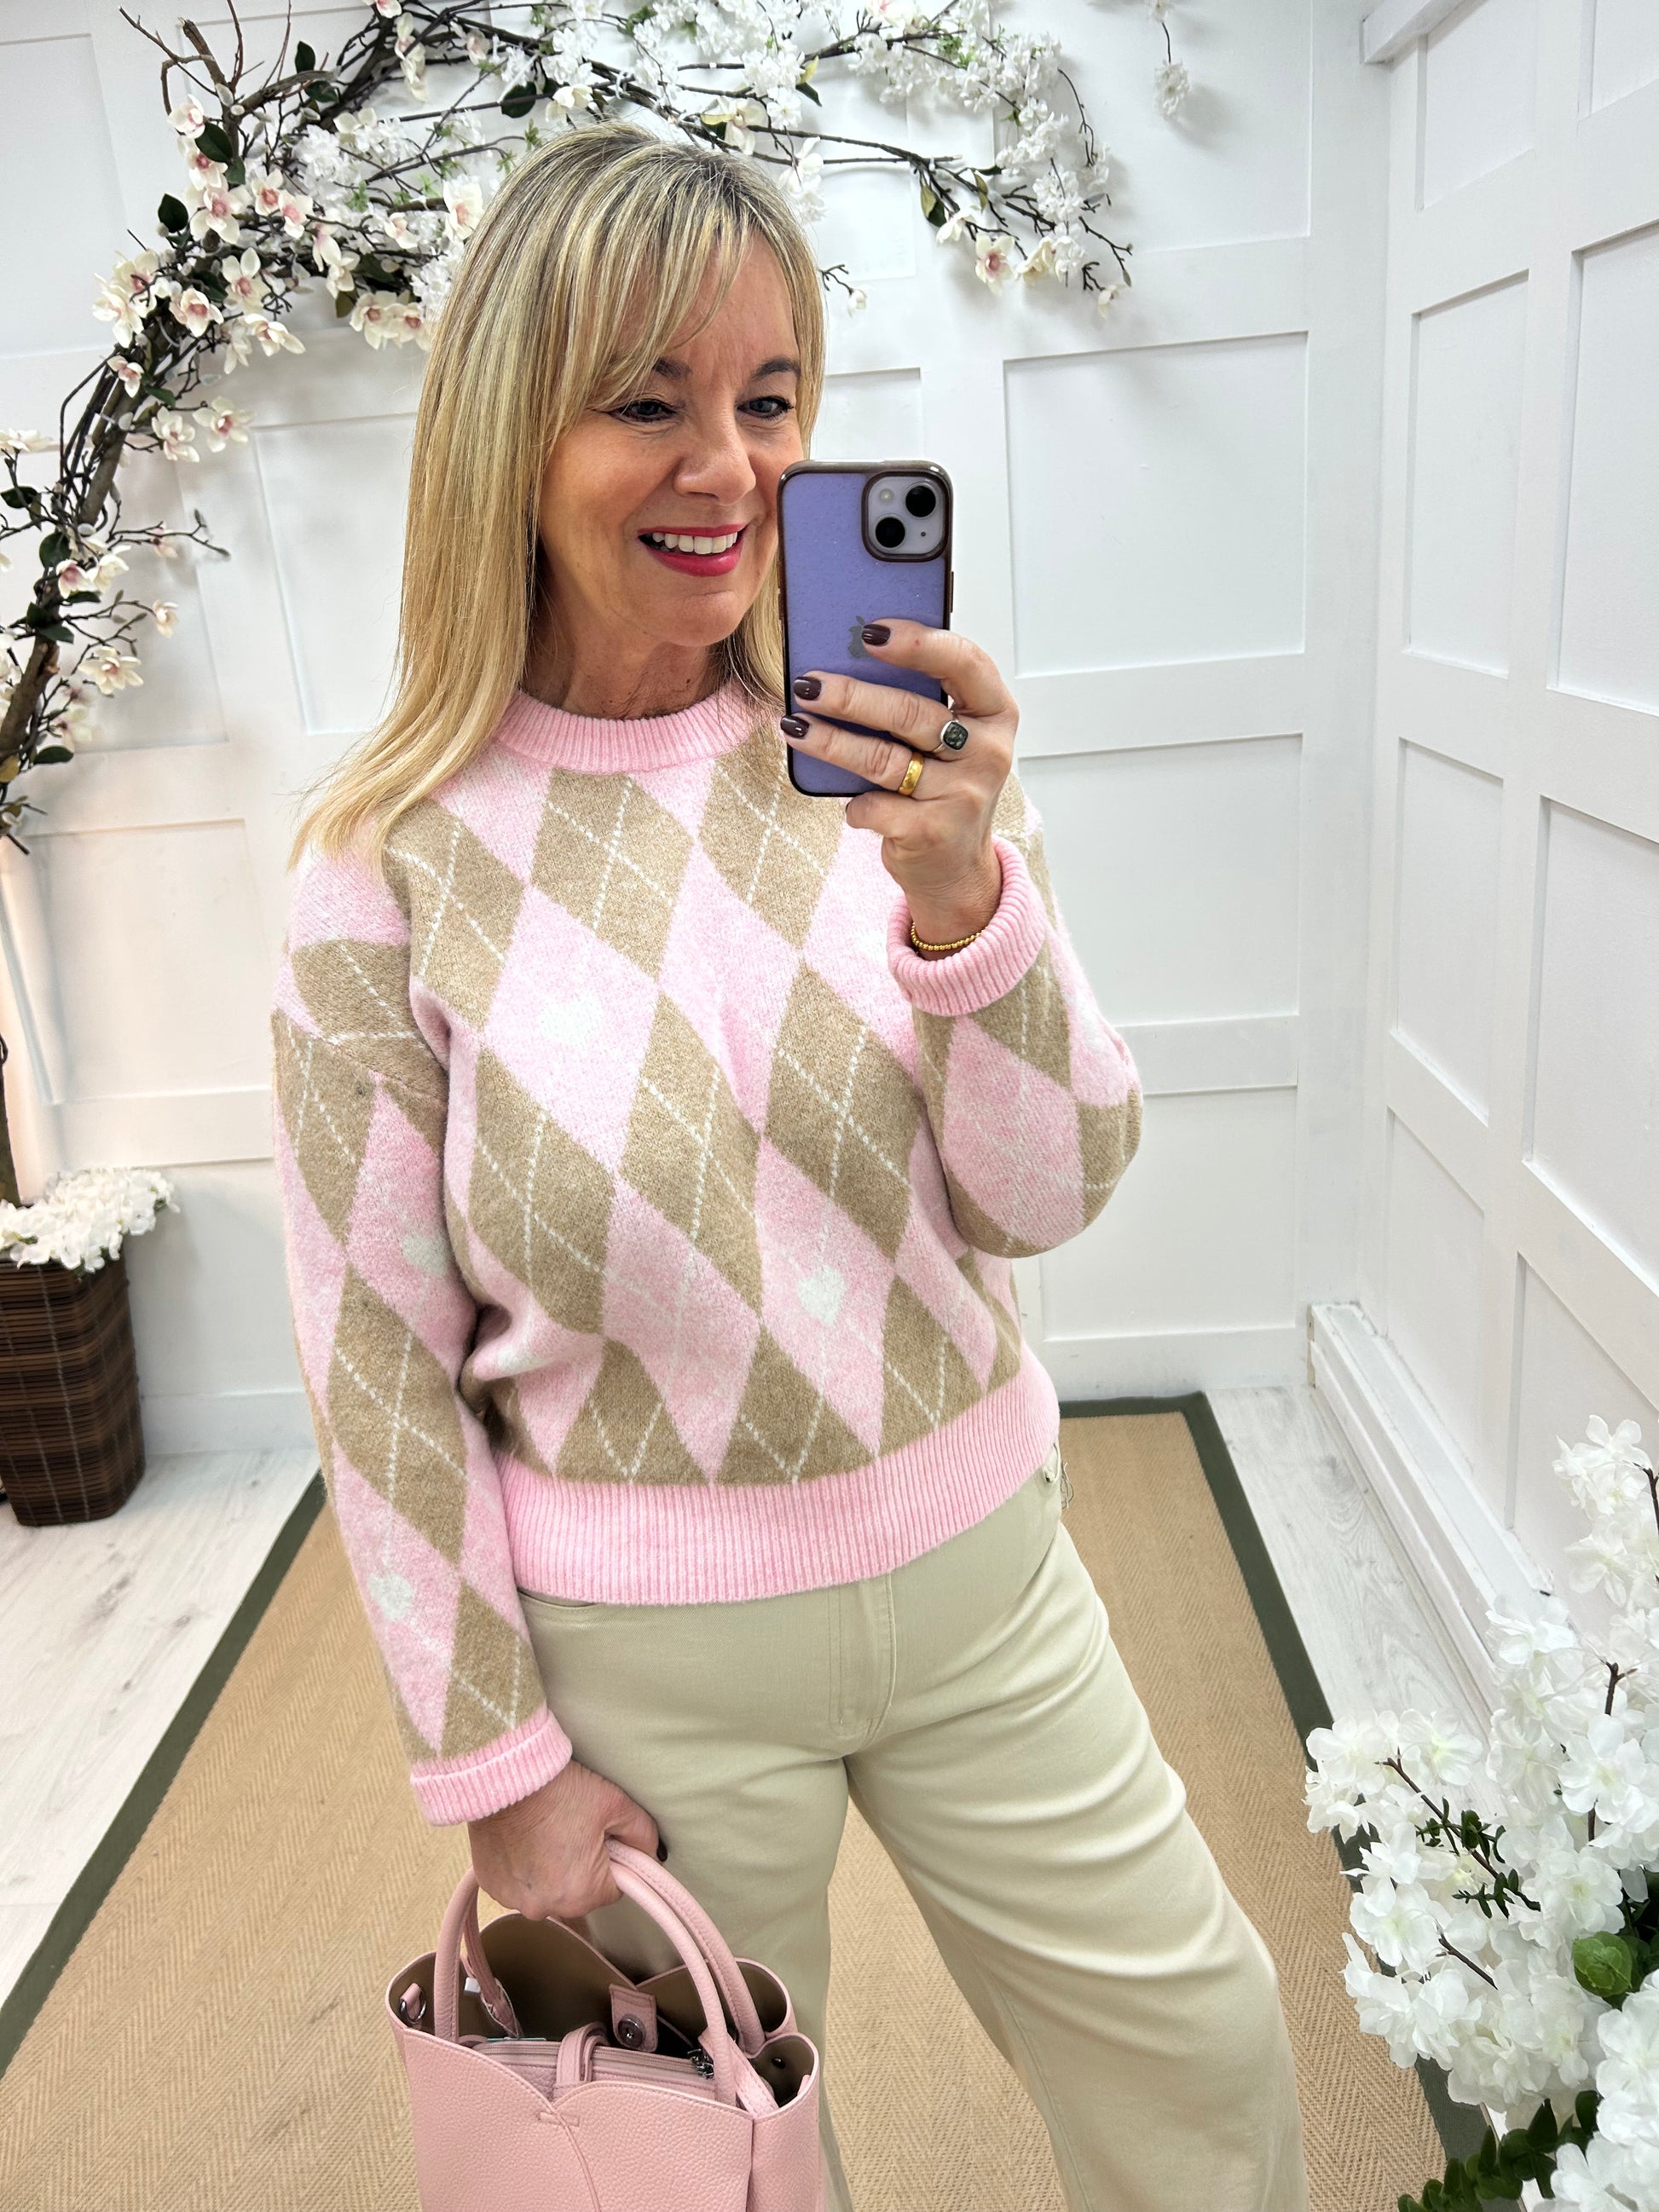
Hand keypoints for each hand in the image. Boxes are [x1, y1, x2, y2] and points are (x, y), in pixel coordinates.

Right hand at [467, 1757, 661, 1919]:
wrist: (504, 1774)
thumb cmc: (560, 1790)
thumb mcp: (615, 1804)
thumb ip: (643, 1834)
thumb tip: (653, 1853)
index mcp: (581, 1894)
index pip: (612, 1888)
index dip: (611, 1860)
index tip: (599, 1836)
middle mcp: (545, 1907)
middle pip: (578, 1892)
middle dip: (579, 1867)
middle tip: (570, 1828)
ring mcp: (513, 1899)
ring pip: (545, 1890)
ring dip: (548, 1869)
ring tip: (544, 1831)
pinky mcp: (490, 1885)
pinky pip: (517, 1883)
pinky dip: (522, 1866)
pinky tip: (522, 1838)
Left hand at [781, 620, 1016, 951]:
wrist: (956, 868)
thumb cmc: (944, 787)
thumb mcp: (950, 740)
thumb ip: (922, 701)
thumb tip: (847, 660)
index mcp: (995, 714)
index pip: (965, 662)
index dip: (917, 642)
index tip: (870, 631)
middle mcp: (987, 753)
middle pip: (909, 712)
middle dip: (850, 695)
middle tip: (808, 683)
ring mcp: (961, 795)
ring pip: (882, 759)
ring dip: (830, 741)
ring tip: (794, 726)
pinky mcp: (931, 832)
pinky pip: (873, 806)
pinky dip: (854, 804)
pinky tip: (848, 801)